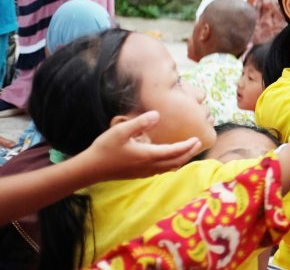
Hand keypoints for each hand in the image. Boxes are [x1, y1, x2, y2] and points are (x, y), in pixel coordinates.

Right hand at [82, 111, 202, 179]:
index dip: (188, 146)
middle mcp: (149, 166)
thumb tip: (157, 114)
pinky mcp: (139, 175)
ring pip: (169, 168)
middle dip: (188, 153)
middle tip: (198, 143)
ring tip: (187, 150)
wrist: (90, 169)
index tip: (197, 139)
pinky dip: (171, 164)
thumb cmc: (105, 148)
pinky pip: (161, 171)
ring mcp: (144, 172)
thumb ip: (140, 122)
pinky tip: (168, 159)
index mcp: (148, 155)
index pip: (175, 152)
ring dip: (181, 159)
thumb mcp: (121, 131)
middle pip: (176, 162)